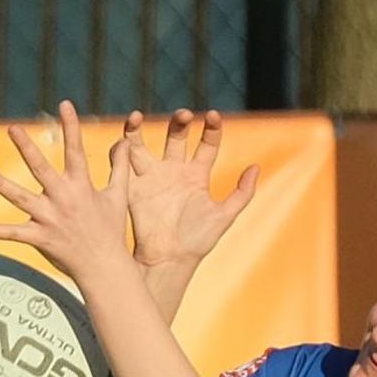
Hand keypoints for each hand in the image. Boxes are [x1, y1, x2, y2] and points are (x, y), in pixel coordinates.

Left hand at [0, 100, 130, 284]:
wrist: (105, 269)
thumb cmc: (111, 232)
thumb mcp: (118, 196)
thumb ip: (120, 167)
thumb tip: (125, 142)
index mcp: (81, 187)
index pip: (76, 151)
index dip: (71, 127)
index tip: (65, 104)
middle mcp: (63, 200)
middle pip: (41, 169)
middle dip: (26, 147)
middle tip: (12, 128)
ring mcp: (50, 220)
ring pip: (20, 199)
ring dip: (0, 184)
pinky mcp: (40, 239)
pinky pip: (13, 234)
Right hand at [115, 108, 258, 268]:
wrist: (168, 261)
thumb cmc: (197, 242)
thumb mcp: (223, 217)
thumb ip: (241, 194)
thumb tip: (256, 168)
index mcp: (197, 177)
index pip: (207, 145)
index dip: (212, 129)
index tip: (214, 116)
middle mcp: (174, 173)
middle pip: (176, 137)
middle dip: (179, 123)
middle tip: (183, 115)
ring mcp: (153, 179)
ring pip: (144, 145)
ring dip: (138, 129)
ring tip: (137, 116)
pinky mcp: (134, 188)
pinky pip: (123, 164)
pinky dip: (120, 149)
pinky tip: (124, 138)